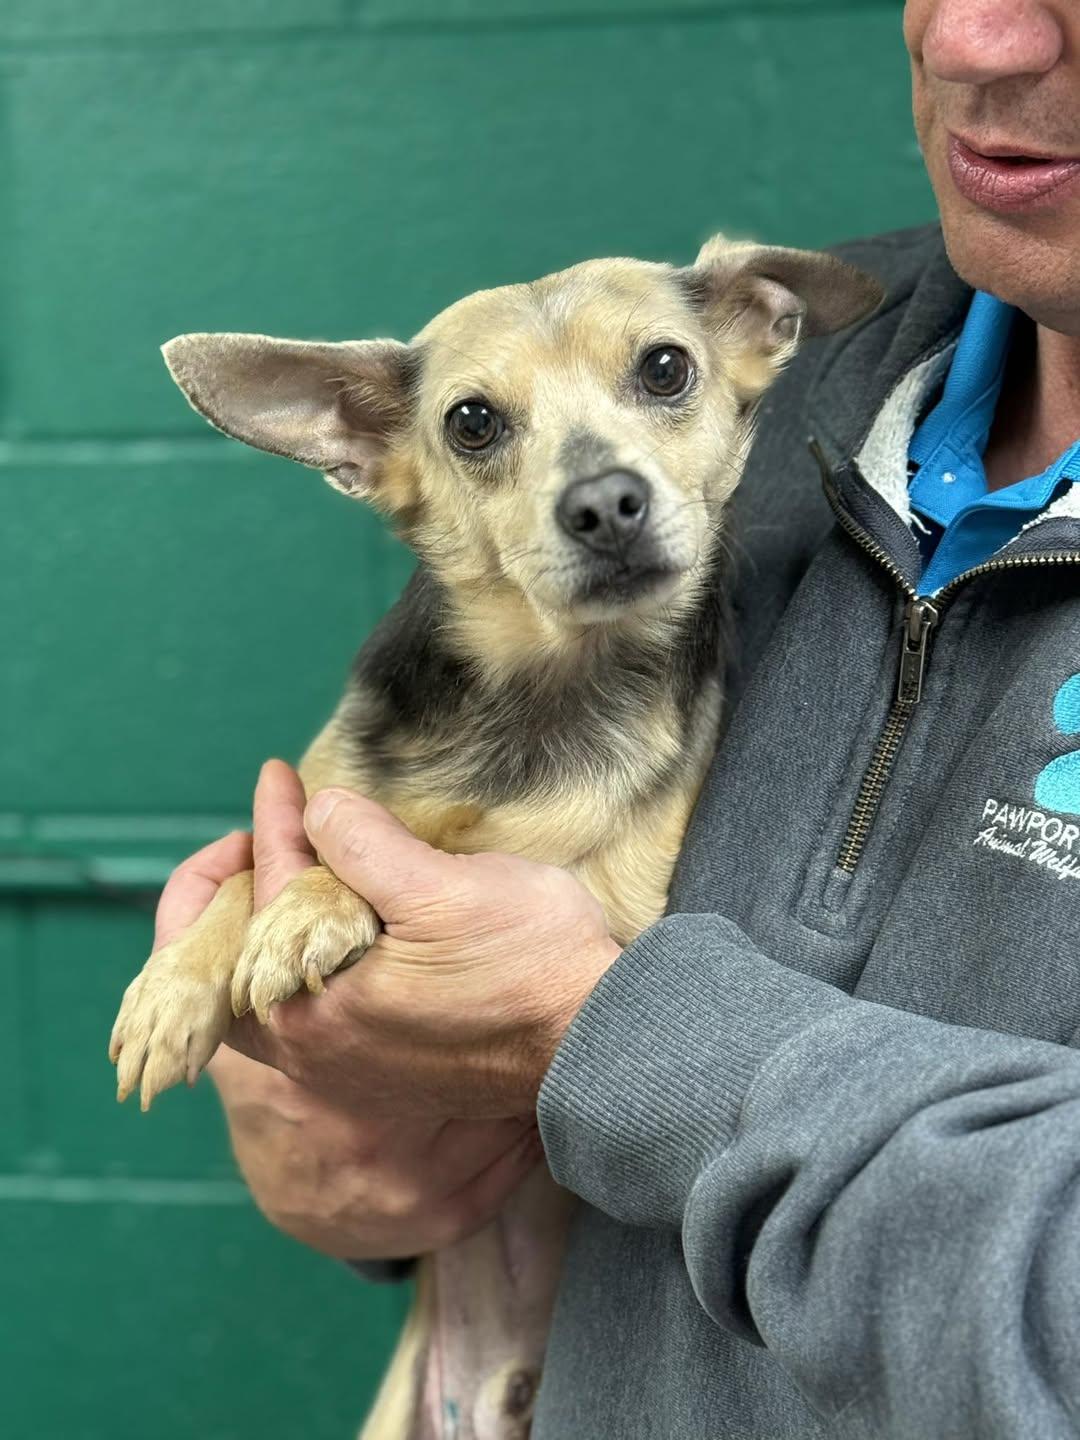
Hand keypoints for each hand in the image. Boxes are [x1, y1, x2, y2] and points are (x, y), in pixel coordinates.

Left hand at [231, 766, 620, 1119]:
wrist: (600, 1042)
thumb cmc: (527, 964)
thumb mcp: (442, 887)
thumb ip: (364, 845)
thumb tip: (320, 811)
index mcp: (312, 1011)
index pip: (271, 897)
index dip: (277, 823)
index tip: (278, 777)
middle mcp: (315, 1051)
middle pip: (235, 967)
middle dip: (232, 897)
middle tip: (258, 840)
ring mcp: (347, 1068)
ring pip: (267, 996)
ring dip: (265, 935)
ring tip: (282, 882)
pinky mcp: (385, 1071)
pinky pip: (311, 1015)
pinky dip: (301, 965)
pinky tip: (330, 932)